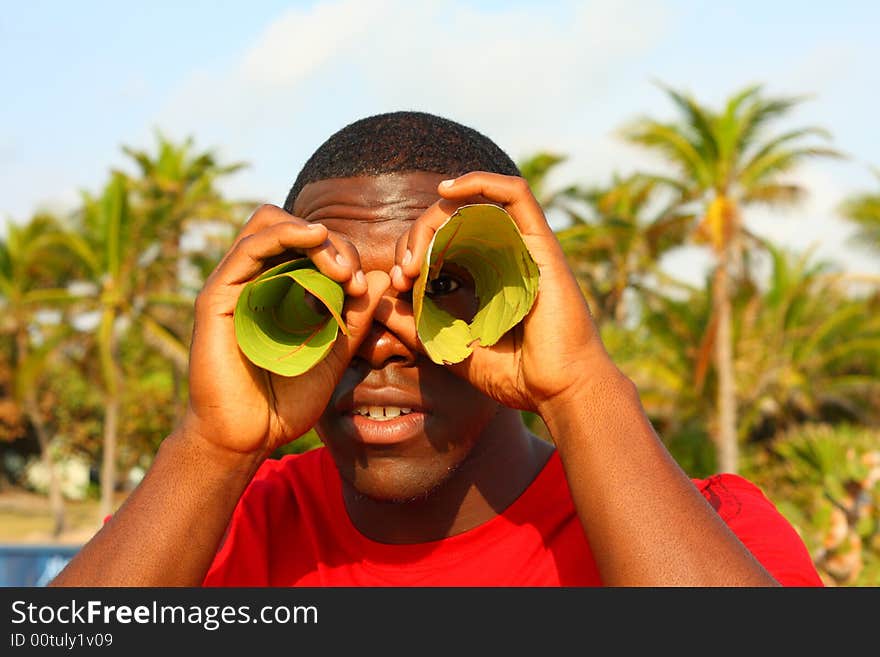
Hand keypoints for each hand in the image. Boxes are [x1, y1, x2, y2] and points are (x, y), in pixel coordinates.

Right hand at [180, 204, 389, 458]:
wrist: (249, 436)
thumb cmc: (287, 399)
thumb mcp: (334, 354)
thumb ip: (354, 319)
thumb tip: (381, 281)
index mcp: (281, 291)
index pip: (314, 249)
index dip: (345, 257)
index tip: (363, 289)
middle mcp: (256, 281)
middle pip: (295, 230)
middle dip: (333, 245)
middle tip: (352, 278)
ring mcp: (235, 285)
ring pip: (271, 225)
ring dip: (313, 237)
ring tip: (340, 268)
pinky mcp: (218, 295)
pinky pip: (250, 247)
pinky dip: (285, 234)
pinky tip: (315, 239)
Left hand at [391, 172, 617, 412]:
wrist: (558, 391)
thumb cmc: (515, 376)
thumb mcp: (449, 348)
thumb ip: (415, 325)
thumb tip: (379, 300)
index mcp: (487, 275)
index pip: (443, 242)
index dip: (413, 252)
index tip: (397, 284)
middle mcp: (505, 254)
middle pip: (452, 219)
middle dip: (417, 237)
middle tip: (403, 273)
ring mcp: (523, 246)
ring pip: (474, 204)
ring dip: (436, 217)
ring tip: (417, 254)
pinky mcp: (541, 243)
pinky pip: (515, 193)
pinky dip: (481, 181)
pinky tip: (445, 191)